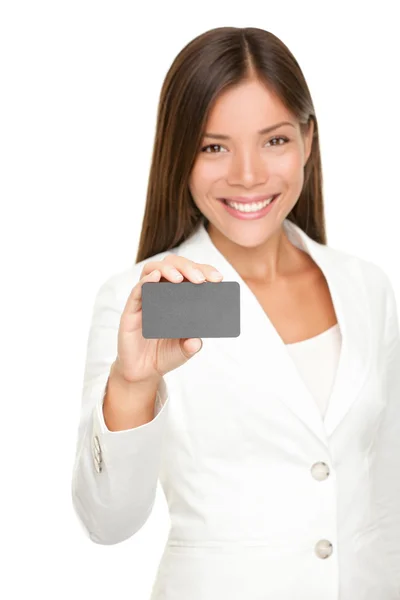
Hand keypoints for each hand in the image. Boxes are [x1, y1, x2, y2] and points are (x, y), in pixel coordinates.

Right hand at [114, 255, 223, 384]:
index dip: (205, 271)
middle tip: (201, 279)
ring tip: (179, 278)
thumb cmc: (165, 355)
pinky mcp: (132, 309)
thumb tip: (196, 341)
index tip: (218, 279)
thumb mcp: (185, 351)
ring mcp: (146, 299)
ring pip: (154, 269)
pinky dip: (147, 280)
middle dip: (189, 267)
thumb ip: (192, 345)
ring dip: (168, 269)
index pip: (191, 274)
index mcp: (178, 297)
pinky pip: (138, 289)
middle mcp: (162, 293)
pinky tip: (155, 278)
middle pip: (173, 265)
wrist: (142, 371)